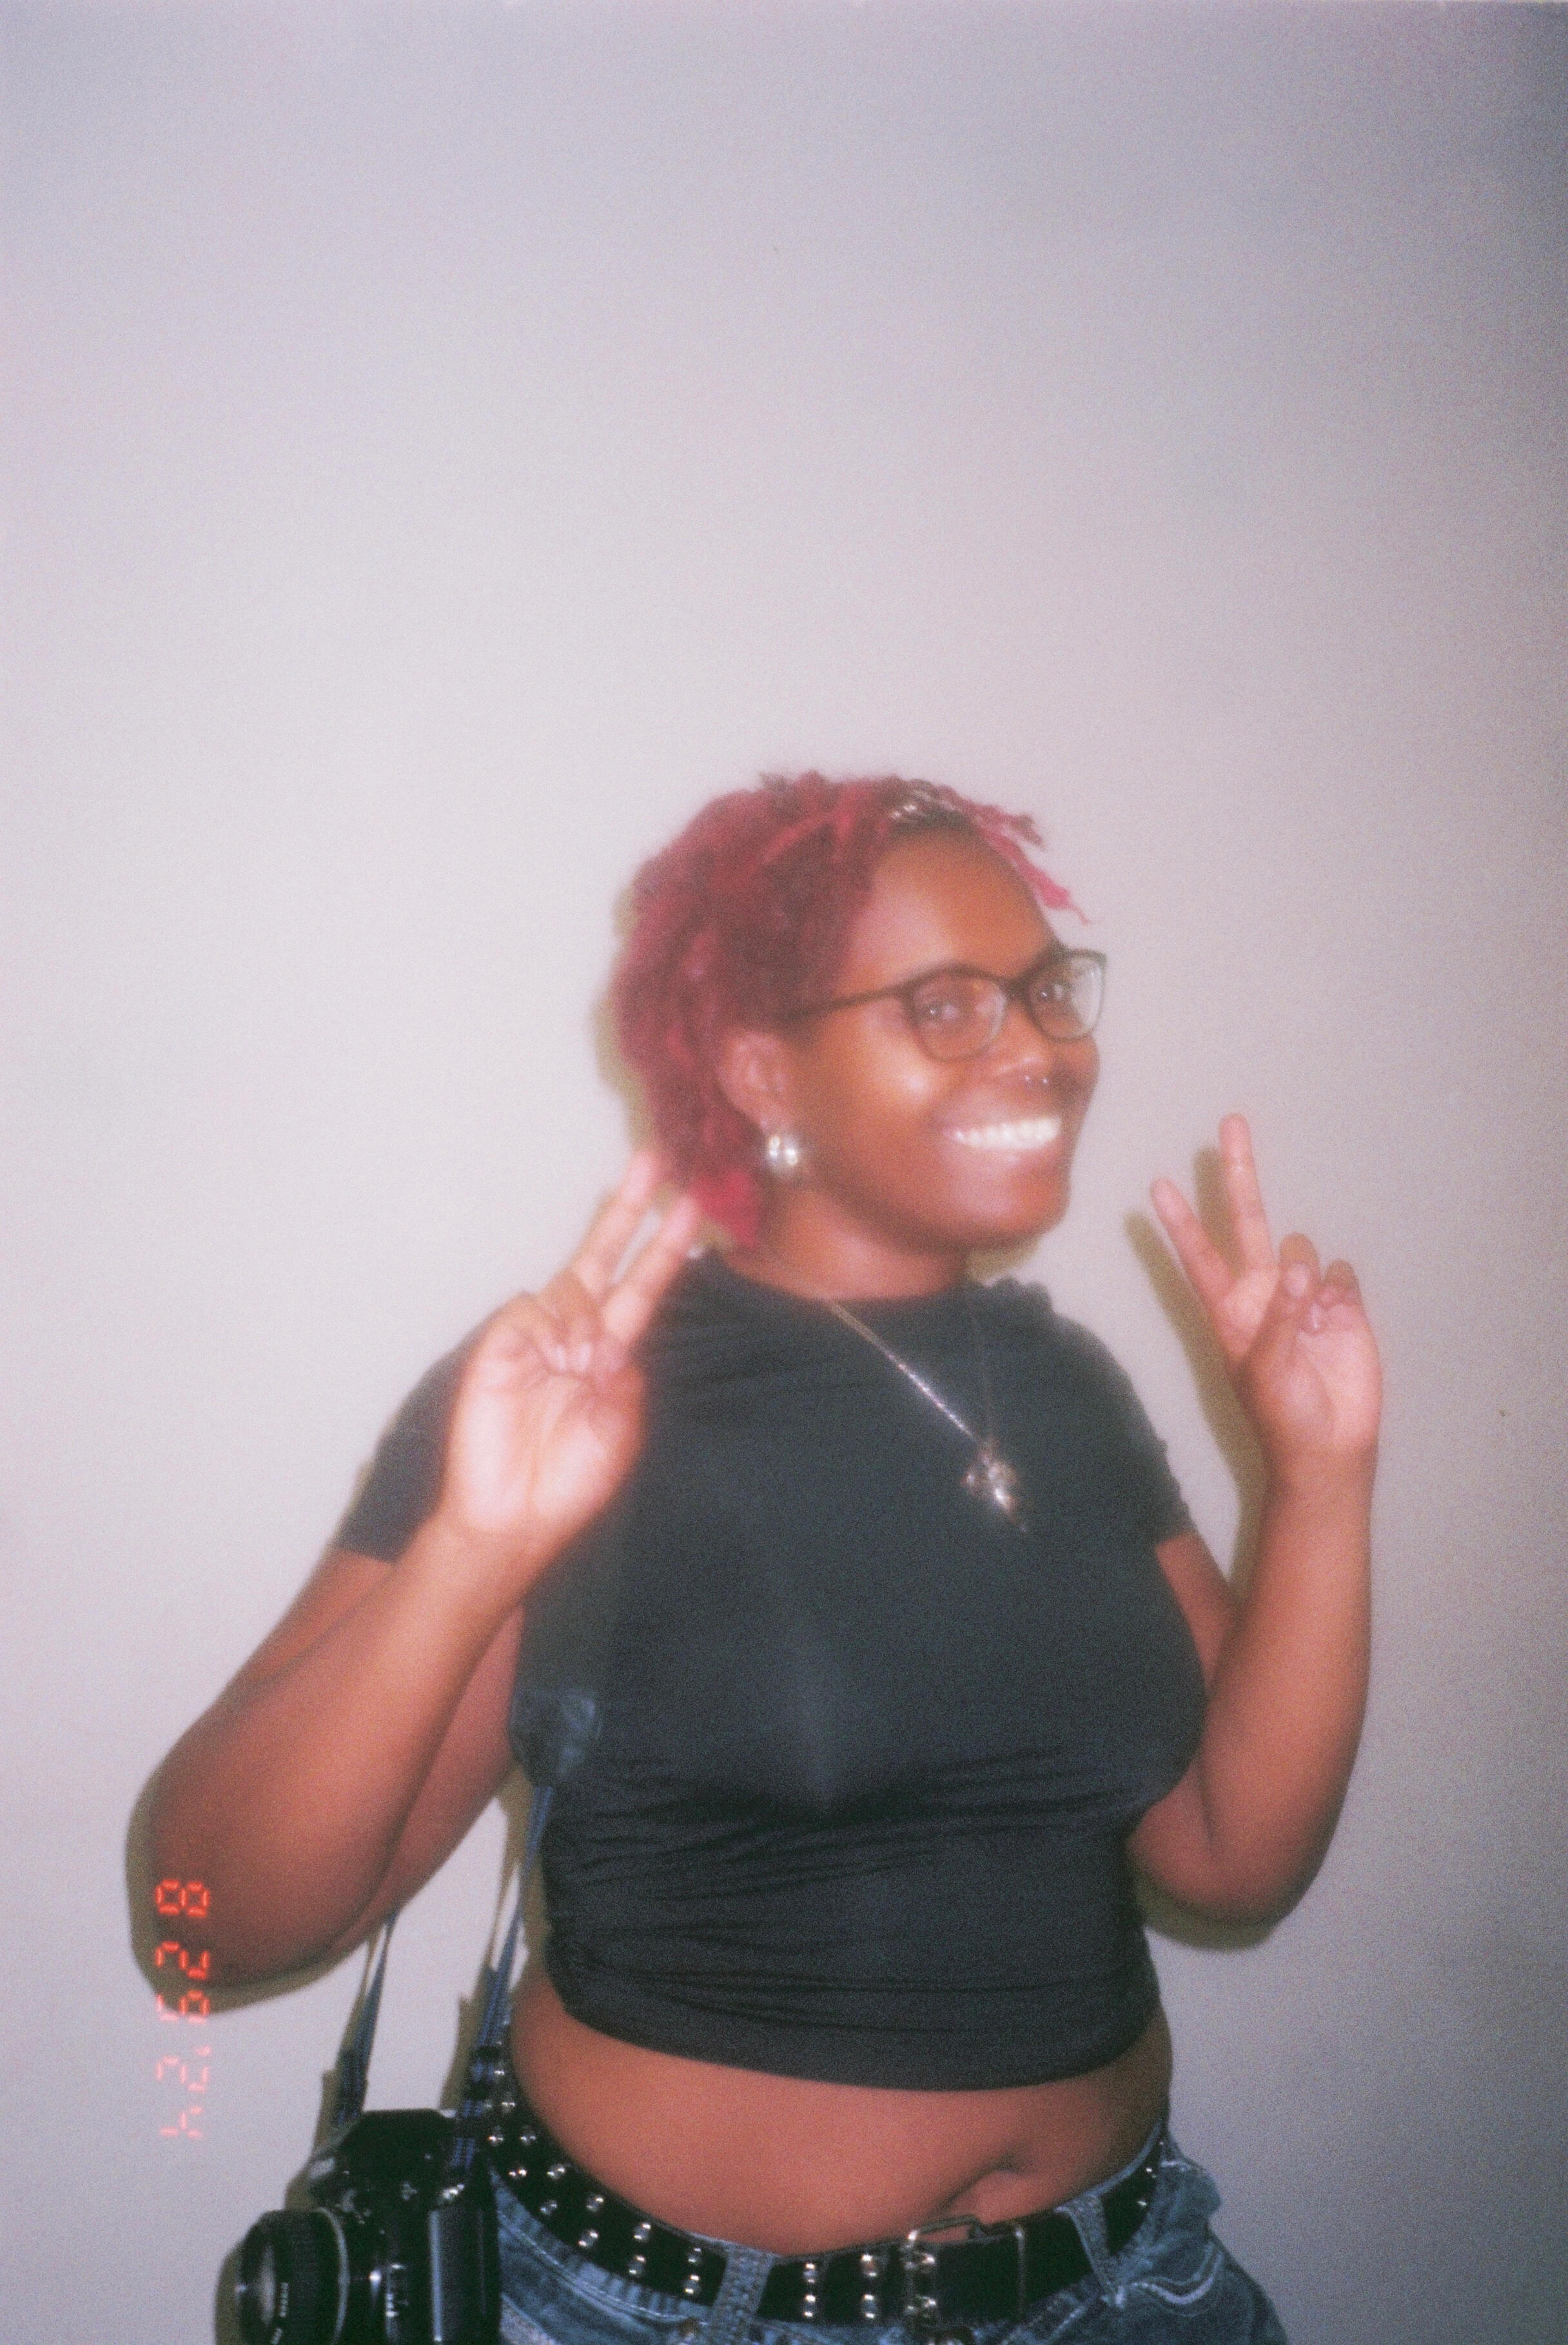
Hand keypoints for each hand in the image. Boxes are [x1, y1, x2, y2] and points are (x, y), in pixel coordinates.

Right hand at [435, 1152, 702, 1586]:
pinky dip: (553, 1330)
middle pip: (603, 1255)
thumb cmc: (571, 1480)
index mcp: (610, 1352)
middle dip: (629, 1209)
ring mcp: (537, 1335)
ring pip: (571, 1286)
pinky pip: (533, 1309)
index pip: (642, 1285)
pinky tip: (557, 1362)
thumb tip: (610, 1336)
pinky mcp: (501, 1343)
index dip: (665, 1247)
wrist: (518, 1515)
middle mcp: (575, 1332)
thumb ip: (627, 1375)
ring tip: (583, 1368)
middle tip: (654, 1160)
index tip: (691, 1205)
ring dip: (588, 1321)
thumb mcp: (621, 1427)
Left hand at [1151, 1115, 1380, 1484]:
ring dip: (1306, 1275)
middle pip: (1249, 1220)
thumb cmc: (1281, 1414)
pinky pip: (1339, 1272)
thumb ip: (1280, 1316)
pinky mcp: (1342, 1303)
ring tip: (1311, 1325)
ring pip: (1303, 1248)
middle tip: (1231, 1124)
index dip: (1180, 1220)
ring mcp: (1303, 1294)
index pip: (1199, 1254)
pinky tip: (1337, 1321)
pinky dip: (1338, 1291)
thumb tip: (1299, 1267)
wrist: (1331, 1446)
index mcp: (1230, 1309)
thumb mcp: (1265, 1369)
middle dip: (1240, 1174)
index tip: (1158, 1184)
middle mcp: (1262, 1292)